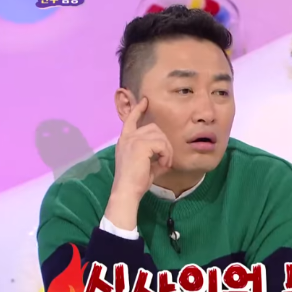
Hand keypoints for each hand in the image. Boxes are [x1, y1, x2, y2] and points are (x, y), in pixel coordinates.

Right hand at [106, 98, 172, 229]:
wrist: (127, 191)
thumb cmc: (136, 181)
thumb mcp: (146, 165)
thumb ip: (154, 155)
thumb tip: (166, 155)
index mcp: (125, 140)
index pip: (131, 120)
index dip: (138, 110)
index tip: (145, 101)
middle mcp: (127, 138)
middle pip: (154, 128)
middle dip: (164, 143)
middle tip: (165, 159)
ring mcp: (133, 140)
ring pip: (160, 136)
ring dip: (166, 150)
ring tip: (164, 163)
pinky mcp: (140, 145)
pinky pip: (162, 144)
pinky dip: (166, 155)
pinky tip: (163, 165)